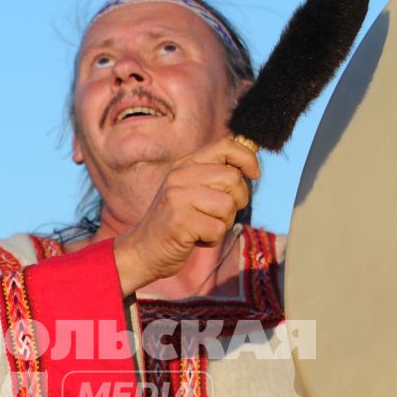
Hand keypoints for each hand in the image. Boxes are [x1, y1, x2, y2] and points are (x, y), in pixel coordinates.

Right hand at [113, 138, 261, 296]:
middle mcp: (179, 177)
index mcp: (185, 165)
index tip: (254, 174)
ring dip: (224, 222)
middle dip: (238, 200)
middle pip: (232, 179)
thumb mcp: (190, 190)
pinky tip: (196, 239)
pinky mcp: (179, 222)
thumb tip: (249, 160)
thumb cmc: (175, 223)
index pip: (225, 146)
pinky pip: (218, 229)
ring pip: (228, 205)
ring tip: (205, 227)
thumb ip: (214, 175)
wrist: (142, 250)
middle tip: (222, 213)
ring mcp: (177, 198)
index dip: (247, 158)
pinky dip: (212, 239)